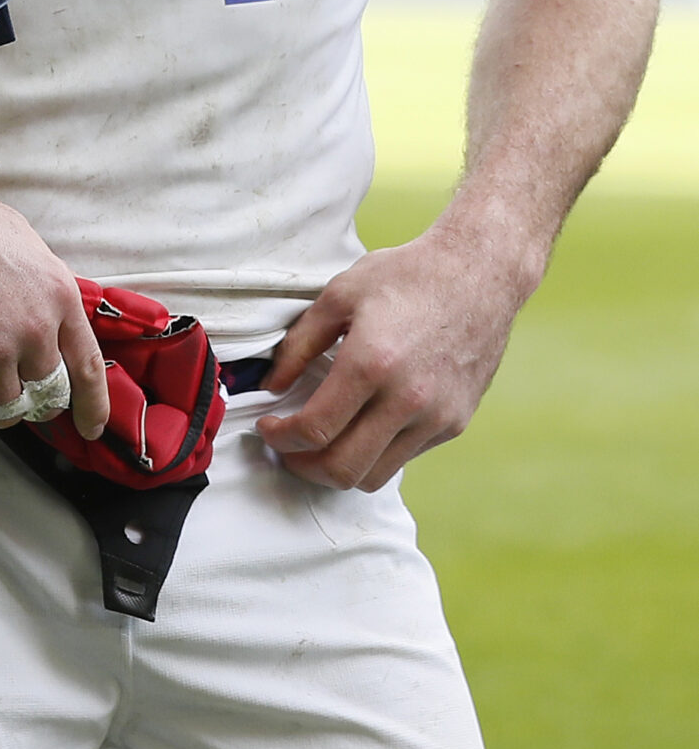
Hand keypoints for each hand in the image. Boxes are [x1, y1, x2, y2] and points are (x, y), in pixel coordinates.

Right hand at [0, 120, 109, 438]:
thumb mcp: (18, 241)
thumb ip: (39, 286)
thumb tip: (44, 310)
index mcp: (57, 295)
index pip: (88, 367)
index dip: (92, 406)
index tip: (89, 427)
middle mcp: (34, 330)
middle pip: (46, 395)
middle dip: (29, 400)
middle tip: (7, 391)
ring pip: (5, 409)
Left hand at [257, 223, 530, 490]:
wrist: (480, 273)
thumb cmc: (407, 276)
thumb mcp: (339, 295)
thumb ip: (299, 344)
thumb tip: (272, 385)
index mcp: (371, 363)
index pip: (315, 429)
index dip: (280, 437)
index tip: (267, 427)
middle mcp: (408, 398)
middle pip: (342, 469)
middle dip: (302, 466)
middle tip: (286, 448)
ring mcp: (437, 416)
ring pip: (374, 475)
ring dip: (337, 469)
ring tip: (319, 445)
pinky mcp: (455, 423)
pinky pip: (405, 457)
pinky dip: (374, 453)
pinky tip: (361, 427)